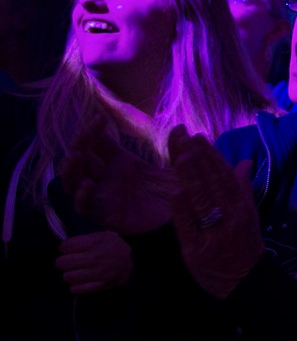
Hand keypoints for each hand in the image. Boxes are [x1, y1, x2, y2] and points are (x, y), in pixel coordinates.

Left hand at [56, 231, 131, 293]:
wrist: (146, 259)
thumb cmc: (127, 243)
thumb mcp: (111, 232)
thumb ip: (92, 238)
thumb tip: (76, 243)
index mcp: (93, 242)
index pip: (65, 246)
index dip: (66, 247)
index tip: (72, 247)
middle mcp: (91, 258)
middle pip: (62, 262)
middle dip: (65, 261)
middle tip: (72, 260)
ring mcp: (95, 274)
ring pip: (68, 277)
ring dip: (71, 273)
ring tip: (78, 271)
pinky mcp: (101, 286)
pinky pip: (78, 289)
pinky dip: (76, 286)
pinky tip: (82, 281)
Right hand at [61, 113, 175, 234]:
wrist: (181, 223)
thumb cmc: (178, 194)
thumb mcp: (180, 168)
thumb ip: (178, 149)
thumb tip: (180, 127)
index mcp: (122, 162)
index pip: (98, 142)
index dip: (94, 129)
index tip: (100, 117)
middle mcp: (109, 177)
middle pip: (81, 158)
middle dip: (79, 144)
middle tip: (87, 133)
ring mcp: (105, 196)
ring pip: (75, 182)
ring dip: (71, 168)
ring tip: (77, 155)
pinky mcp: (106, 215)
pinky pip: (85, 207)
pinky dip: (82, 197)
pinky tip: (88, 185)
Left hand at [167, 125, 262, 298]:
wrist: (243, 281)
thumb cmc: (244, 245)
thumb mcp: (249, 215)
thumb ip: (243, 188)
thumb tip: (245, 161)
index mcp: (241, 207)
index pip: (225, 176)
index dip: (212, 156)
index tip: (199, 138)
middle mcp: (230, 217)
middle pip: (213, 184)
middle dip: (200, 160)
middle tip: (186, 139)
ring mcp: (214, 233)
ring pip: (202, 201)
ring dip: (192, 178)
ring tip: (182, 157)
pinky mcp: (197, 249)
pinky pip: (189, 226)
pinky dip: (183, 209)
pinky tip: (176, 192)